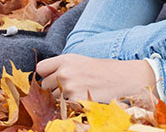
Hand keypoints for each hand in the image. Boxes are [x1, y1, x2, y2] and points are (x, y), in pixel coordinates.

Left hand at [36, 54, 156, 102]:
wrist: (124, 78)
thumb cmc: (106, 70)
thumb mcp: (83, 61)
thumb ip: (64, 67)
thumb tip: (47, 78)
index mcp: (67, 59)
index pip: (40, 68)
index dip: (46, 74)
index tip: (52, 77)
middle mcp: (65, 72)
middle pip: (44, 85)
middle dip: (53, 88)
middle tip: (70, 87)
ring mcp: (68, 87)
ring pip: (52, 98)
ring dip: (60, 98)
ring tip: (77, 93)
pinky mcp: (74, 100)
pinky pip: (61, 107)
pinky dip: (68, 105)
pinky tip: (81, 99)